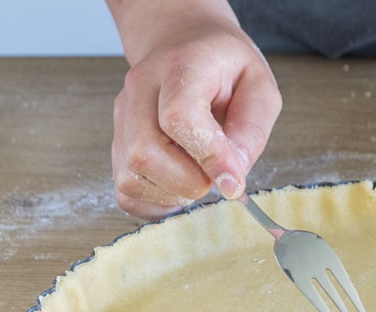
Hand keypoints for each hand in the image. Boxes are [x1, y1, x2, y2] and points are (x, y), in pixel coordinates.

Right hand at [108, 1, 281, 219]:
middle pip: (145, 153)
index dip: (208, 157)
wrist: (185, 44)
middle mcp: (140, 89)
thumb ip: (251, 130)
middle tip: (216, 175)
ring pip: (130, 176)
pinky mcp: (117, 143)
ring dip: (173, 193)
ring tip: (198, 176)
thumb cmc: (225, 67)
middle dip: (189, 182)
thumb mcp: (258, 86)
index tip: (234, 184)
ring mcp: (122, 116)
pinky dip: (155, 203)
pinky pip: (124, 191)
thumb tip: (234, 176)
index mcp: (180, 65)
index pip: (179, 117)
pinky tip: (179, 188)